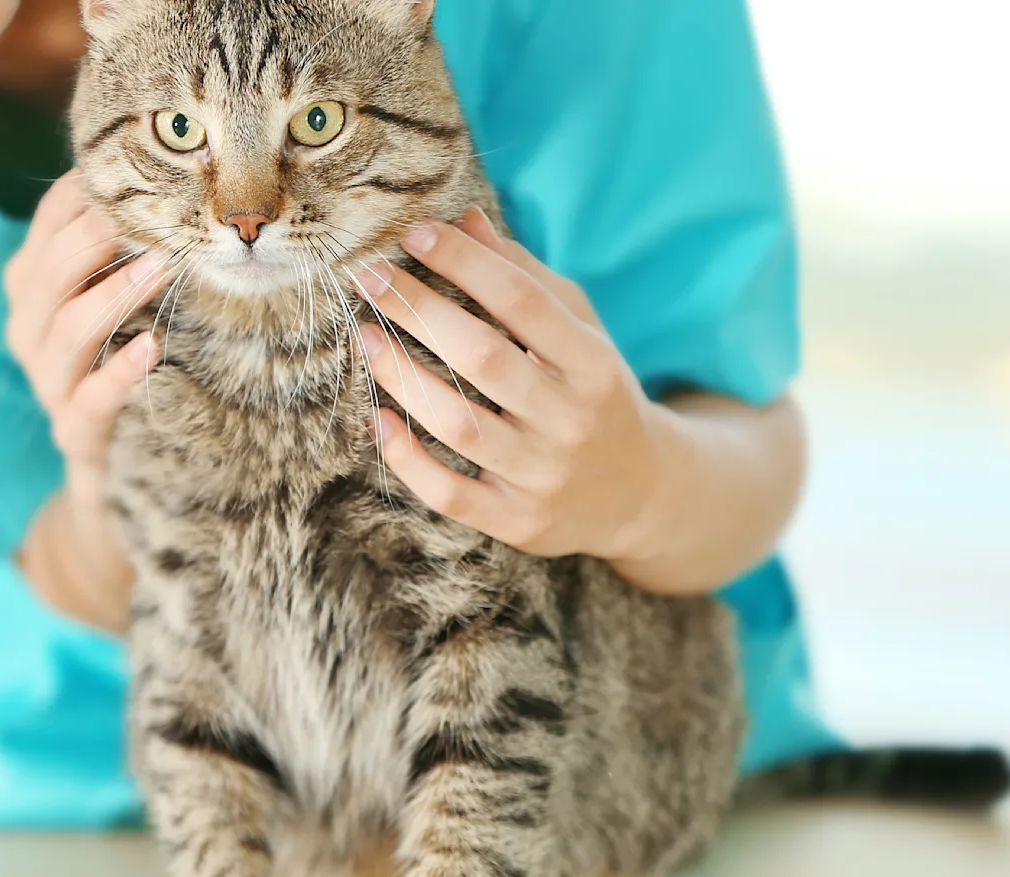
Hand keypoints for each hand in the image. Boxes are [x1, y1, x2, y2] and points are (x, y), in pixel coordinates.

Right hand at [5, 171, 169, 630]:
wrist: (127, 464)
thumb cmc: (134, 357)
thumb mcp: (129, 295)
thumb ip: (133, 242)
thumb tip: (183, 174)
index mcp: (34, 284)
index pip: (50, 222)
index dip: (86, 193)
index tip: (138, 168)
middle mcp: (29, 327)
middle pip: (49, 270)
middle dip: (98, 237)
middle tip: (154, 214)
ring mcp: (47, 382)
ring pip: (66, 329)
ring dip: (114, 295)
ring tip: (161, 268)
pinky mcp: (75, 432)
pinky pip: (88, 399)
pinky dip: (118, 373)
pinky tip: (152, 350)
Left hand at [353, 208, 680, 564]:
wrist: (644, 496)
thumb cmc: (598, 396)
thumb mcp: (582, 333)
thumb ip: (527, 279)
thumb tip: (465, 220)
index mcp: (594, 365)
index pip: (523, 301)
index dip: (465, 262)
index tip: (416, 233)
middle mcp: (572, 420)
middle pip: (483, 357)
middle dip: (419, 310)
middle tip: (370, 276)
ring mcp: (544, 476)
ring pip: (459, 424)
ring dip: (402, 377)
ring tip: (366, 337)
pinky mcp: (517, 522)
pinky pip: (450, 493)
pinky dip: (408, 459)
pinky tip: (379, 420)